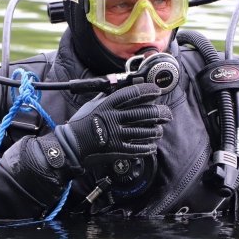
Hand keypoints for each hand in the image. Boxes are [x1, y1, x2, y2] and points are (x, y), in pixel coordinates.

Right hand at [55, 83, 171, 166]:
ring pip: (144, 131)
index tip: (156, 91)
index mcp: (107, 105)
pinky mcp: (118, 149)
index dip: (148, 91)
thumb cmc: (80, 124)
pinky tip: (152, 146)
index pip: (132, 94)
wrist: (71, 146)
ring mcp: (116, 135)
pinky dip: (148, 147)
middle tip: (166, 113)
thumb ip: (107, 97)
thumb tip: (119, 89)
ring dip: (156, 131)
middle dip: (159, 113)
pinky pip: (138, 148)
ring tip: (159, 130)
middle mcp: (113, 118)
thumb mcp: (92, 105)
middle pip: (143, 113)